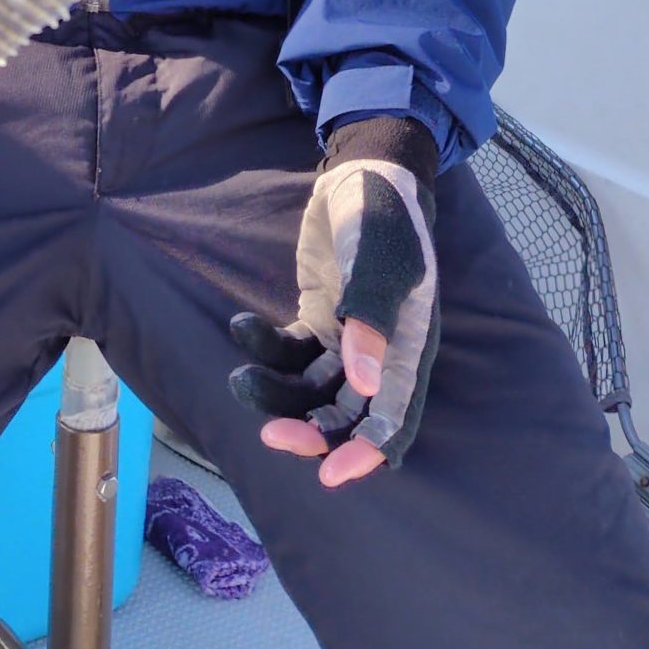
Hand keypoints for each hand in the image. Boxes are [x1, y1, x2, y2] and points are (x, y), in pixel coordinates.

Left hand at [229, 114, 438, 487]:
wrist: (362, 171)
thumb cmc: (380, 213)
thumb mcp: (379, 259)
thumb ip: (371, 318)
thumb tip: (364, 388)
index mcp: (408, 348)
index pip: (393, 420)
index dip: (364, 454)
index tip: (328, 477)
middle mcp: (380, 352)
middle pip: (346, 416)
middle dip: (309, 433)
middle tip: (269, 437)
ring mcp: (348, 337)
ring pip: (313, 391)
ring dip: (278, 394)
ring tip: (240, 379)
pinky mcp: (320, 318)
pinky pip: (292, 352)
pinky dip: (266, 349)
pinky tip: (241, 327)